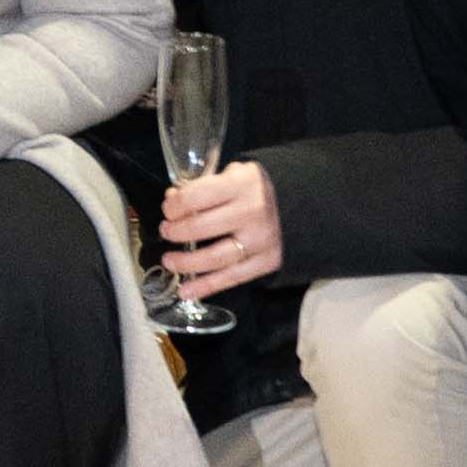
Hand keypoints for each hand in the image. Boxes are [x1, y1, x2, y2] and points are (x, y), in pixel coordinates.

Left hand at [153, 158, 282, 294]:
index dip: (174, 206)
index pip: (196, 197)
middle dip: (175, 232)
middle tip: (166, 232)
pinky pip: (231, 278)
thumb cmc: (254, 189)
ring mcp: (261, 241)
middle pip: (201, 228)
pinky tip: (185, 291)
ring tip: (169, 261)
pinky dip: (205, 287)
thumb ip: (204, 186)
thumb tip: (172, 200)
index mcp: (242, 184)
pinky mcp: (267, 263)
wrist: (300, 206)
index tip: (168, 210)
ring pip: (214, 258)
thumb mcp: (233, 175)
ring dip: (185, 263)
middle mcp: (252, 213)